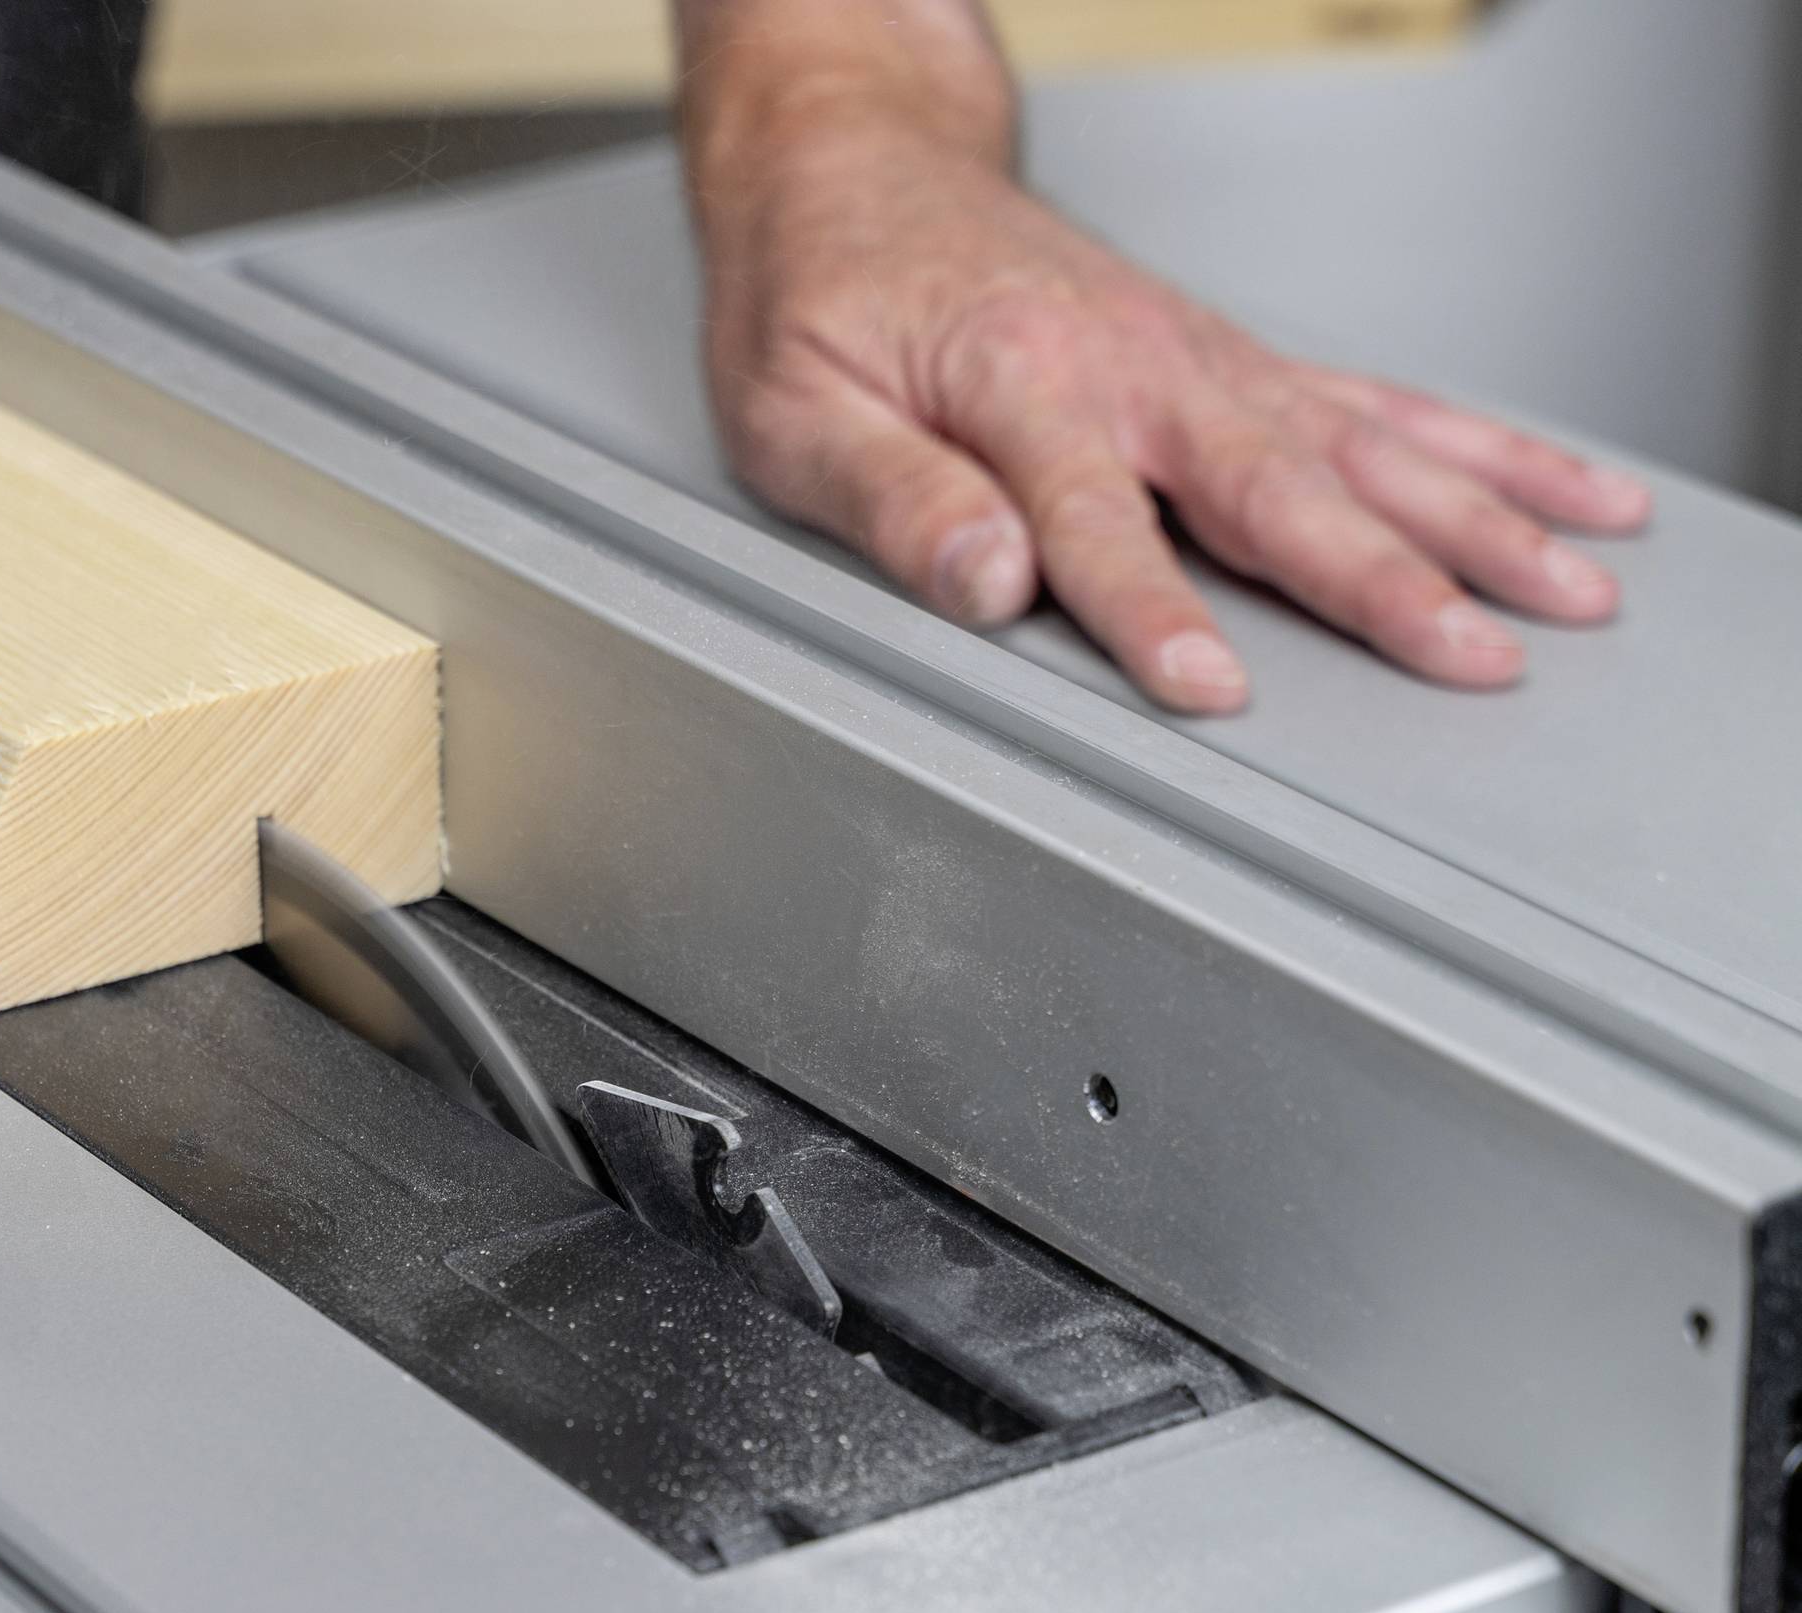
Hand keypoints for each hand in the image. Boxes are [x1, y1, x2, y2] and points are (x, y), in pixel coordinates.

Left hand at [676, 2, 1650, 713]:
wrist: (858, 170)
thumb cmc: (817, 296)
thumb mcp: (796, 413)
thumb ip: (894, 501)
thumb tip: (981, 580)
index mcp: (1014, 380)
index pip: (1092, 518)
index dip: (1151, 611)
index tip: (1209, 687)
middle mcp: (1132, 365)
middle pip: (1275, 486)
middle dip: (1387, 577)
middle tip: (1475, 655)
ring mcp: (1199, 362)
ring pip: (1360, 446)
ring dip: (1475, 519)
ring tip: (1572, 590)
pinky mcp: (1232, 365)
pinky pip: (1376, 408)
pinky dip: (1479, 453)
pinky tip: (1562, 497)